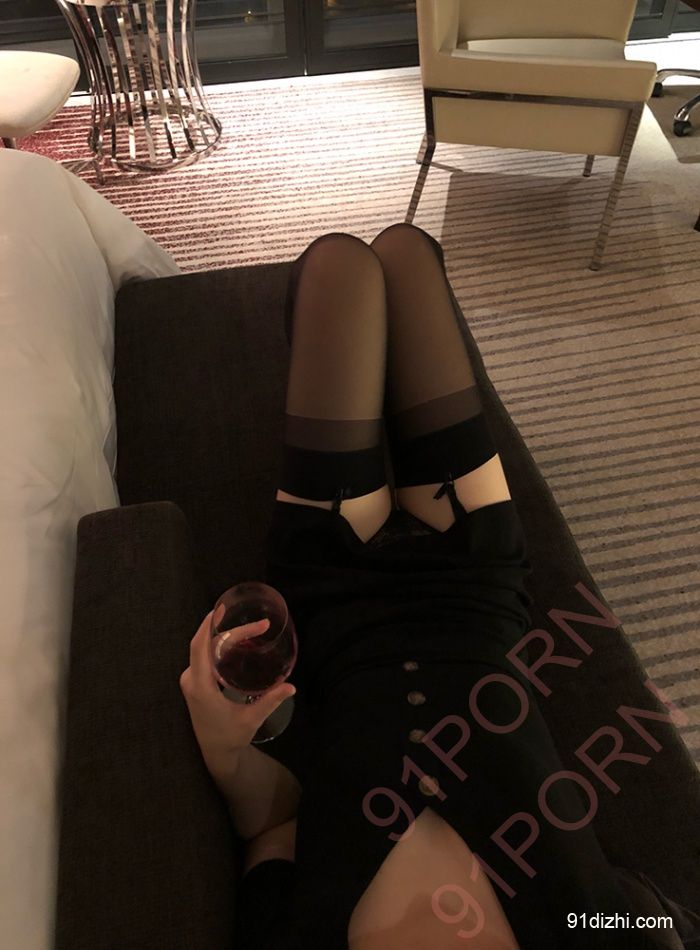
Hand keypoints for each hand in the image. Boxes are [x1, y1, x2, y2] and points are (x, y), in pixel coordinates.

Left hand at [179, 610, 295, 766]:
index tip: (220, 609)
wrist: (216, 753)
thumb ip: (270, 701)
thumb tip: (291, 686)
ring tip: (253, 631)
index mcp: (200, 686)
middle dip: (231, 630)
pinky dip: (221, 647)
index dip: (207, 625)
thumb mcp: (252, 719)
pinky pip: (205, 657)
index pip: (199, 647)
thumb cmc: (231, 737)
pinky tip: (240, 645)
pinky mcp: (195, 684)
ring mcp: (191, 681)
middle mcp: (191, 680)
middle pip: (206, 644)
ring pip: (205, 649)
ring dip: (227, 638)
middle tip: (260, 626)